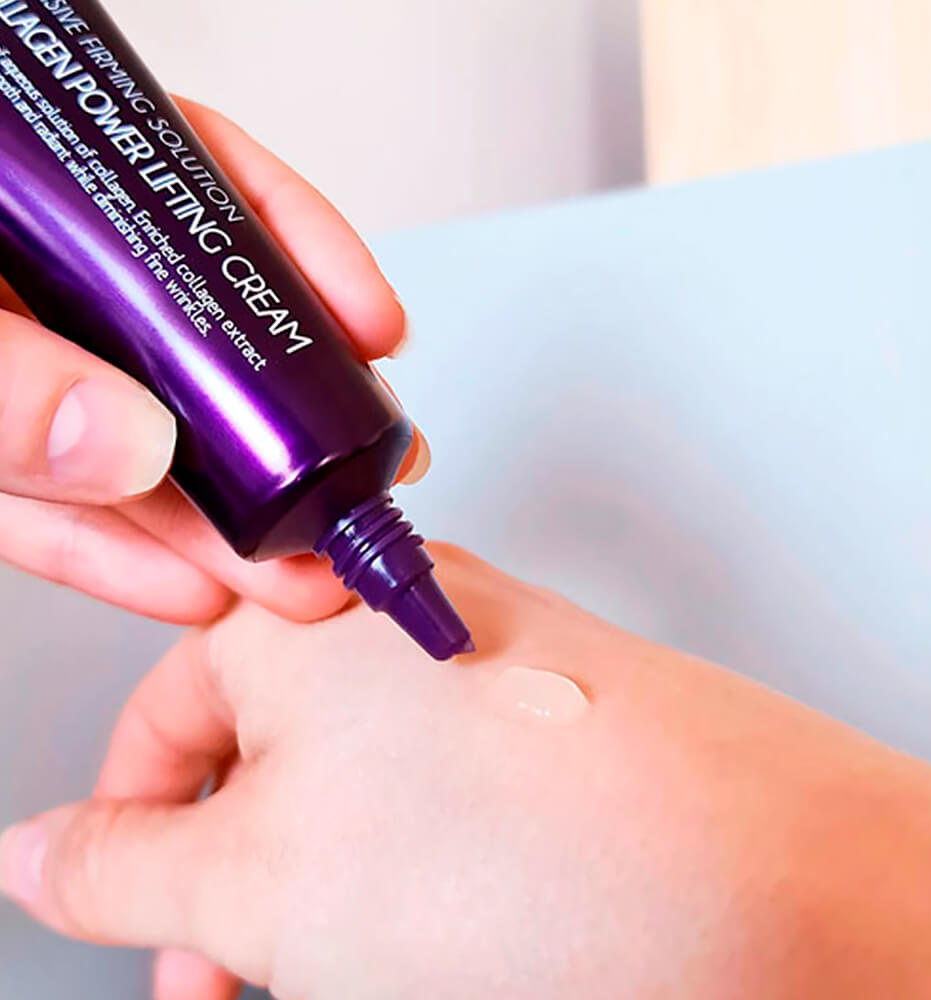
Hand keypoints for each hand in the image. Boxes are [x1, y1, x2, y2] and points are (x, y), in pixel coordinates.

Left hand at [0, 97, 427, 624]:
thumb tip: (127, 443)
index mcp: (33, 193)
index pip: (200, 189)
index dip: (303, 250)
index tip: (373, 327)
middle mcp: (36, 282)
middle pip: (194, 344)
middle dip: (288, 434)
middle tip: (360, 499)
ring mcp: (13, 380)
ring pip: (135, 447)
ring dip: (221, 524)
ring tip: (298, 581)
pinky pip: (48, 513)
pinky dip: (116, 558)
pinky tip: (187, 594)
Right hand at [2, 546, 930, 999]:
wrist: (742, 871)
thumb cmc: (510, 855)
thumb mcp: (257, 879)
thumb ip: (122, 862)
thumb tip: (40, 850)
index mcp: (297, 619)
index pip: (162, 716)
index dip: (135, 833)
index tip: (145, 924)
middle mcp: (389, 620)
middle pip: (263, 759)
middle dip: (234, 884)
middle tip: (241, 978)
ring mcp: (475, 660)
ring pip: (351, 786)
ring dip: (324, 888)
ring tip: (360, 962)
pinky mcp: (539, 709)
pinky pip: (437, 789)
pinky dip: (409, 866)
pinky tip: (437, 930)